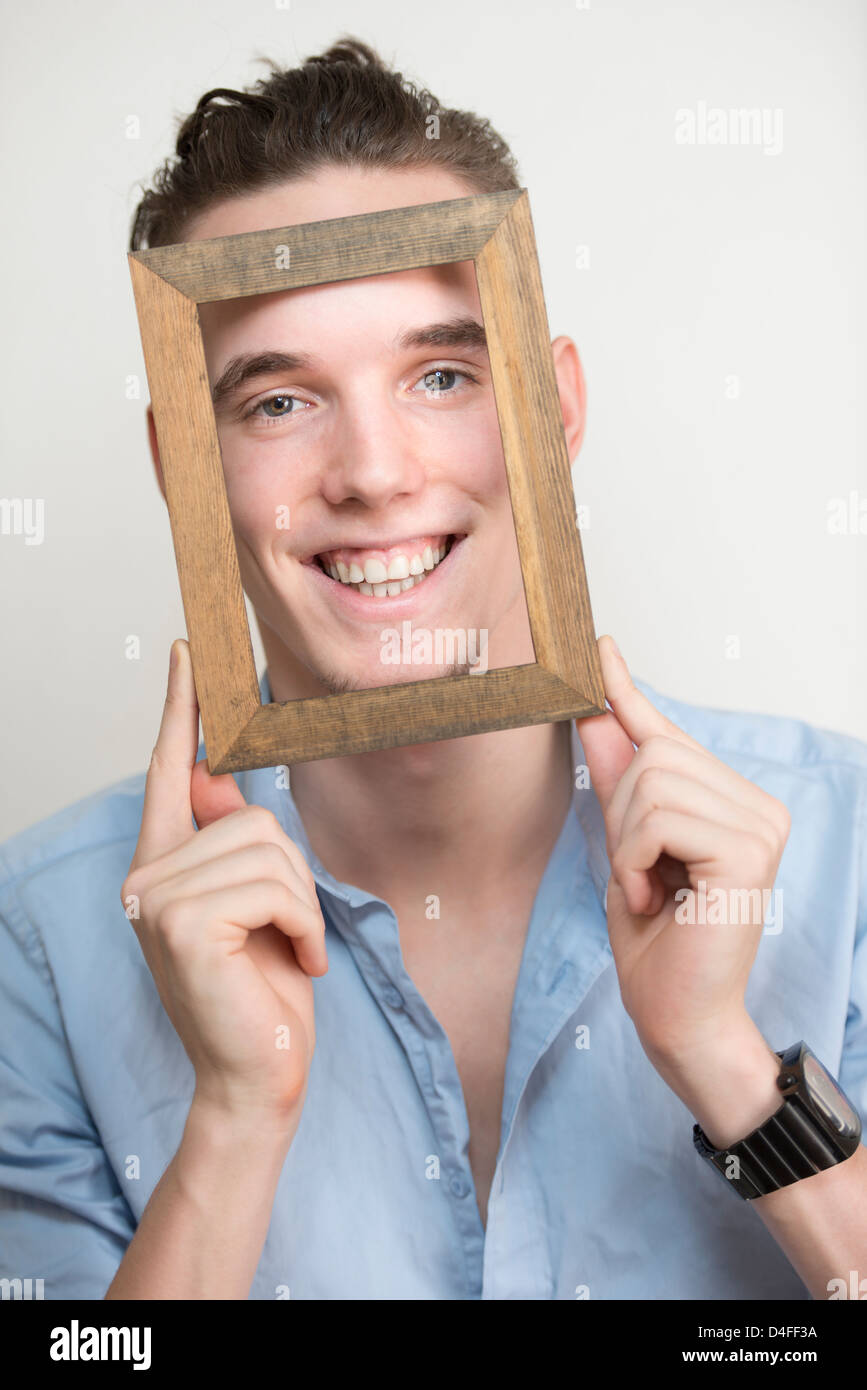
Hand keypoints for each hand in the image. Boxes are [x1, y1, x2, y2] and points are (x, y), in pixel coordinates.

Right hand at [120, 639, 325, 1127]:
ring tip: (293, 952)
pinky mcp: (183, 922)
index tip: (189, 649)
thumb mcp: (255, 905)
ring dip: (303, 905)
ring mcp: (155, 898)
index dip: (182, 708)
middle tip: (292, 935)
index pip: (170, 769)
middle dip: (293, 875)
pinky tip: (296, 963)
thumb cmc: (262, 991)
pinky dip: (304, 924)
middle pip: (249, 815)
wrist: (258, 1076)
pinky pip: (274, 885)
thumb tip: (215, 772)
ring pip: (267, 848)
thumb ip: (230, 843)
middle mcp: (146, 875)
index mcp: (163, 864)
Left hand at [577, 637, 790, 1138]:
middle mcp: (758, 803)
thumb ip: (618, 778)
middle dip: (623, 815)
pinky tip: (656, 898)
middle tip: (641, 876)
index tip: (598, 644)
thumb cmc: (655, 939)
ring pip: (652, 781)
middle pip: (654, 751)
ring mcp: (761, 823)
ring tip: (649, 890)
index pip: (669, 731)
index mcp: (734, 800)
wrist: (676, 1014)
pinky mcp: (749, 848)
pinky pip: (659, 818)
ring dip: (627, 843)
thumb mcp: (624, 843)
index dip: (626, 691)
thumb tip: (595, 709)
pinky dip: (636, 860)